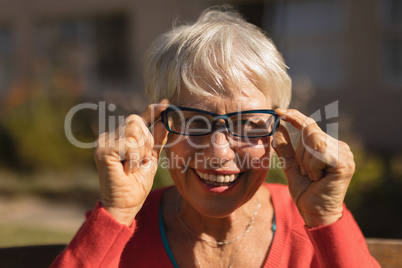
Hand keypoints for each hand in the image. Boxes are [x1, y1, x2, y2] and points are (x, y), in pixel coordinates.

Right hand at [94, 99, 168, 225]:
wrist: (126, 204)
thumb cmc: (137, 183)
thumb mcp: (152, 157)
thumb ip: (157, 139)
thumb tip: (166, 119)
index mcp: (120, 137)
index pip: (137, 118)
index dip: (152, 111)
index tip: (166, 103)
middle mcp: (109, 137)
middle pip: (136, 120)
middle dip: (146, 140)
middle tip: (140, 160)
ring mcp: (103, 142)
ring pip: (134, 129)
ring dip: (140, 150)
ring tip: (132, 165)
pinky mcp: (102, 150)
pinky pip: (129, 143)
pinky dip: (134, 156)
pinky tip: (127, 168)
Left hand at [272, 108, 354, 227]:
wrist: (314, 212)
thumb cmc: (305, 191)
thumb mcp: (291, 165)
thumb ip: (285, 147)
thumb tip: (278, 126)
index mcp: (329, 146)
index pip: (310, 125)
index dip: (295, 116)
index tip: (278, 111)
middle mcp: (340, 146)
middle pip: (309, 132)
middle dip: (300, 154)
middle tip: (308, 174)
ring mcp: (345, 154)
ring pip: (313, 142)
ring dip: (306, 162)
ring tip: (314, 177)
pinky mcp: (345, 162)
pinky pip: (319, 153)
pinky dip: (312, 167)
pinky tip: (319, 179)